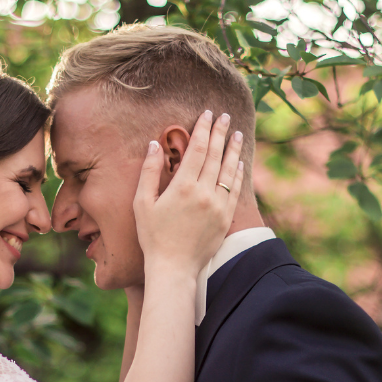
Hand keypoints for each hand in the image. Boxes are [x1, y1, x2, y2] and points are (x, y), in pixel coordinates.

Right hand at [134, 109, 246, 278]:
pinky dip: (238, 173)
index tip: (207, 114)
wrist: (173, 266)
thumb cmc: (152, 235)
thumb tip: (155, 145)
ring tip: (237, 134)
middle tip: (225, 116)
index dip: (203, 130)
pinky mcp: (225, 217)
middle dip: (221, 133)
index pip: (197, 150)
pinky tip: (239, 163)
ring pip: (229, 170)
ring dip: (234, 149)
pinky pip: (235, 189)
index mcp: (182, 187)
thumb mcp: (142, 203)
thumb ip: (149, 172)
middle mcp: (204, 193)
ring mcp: (218, 205)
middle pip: (216, 155)